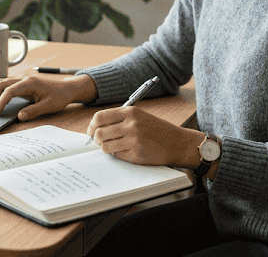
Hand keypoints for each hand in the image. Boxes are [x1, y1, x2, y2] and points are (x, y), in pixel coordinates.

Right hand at [0, 74, 95, 121]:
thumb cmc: (60, 97)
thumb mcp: (49, 106)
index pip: (9, 91)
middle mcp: (23, 79)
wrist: (67, 89)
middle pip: (1, 84)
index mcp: (30, 83)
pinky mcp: (21, 84)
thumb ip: (34, 111)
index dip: (0, 102)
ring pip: (0, 83)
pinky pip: (4, 85)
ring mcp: (21, 80)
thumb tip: (19, 117)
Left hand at [86, 106, 202, 166]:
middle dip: (96, 139)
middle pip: (99, 133)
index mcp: (130, 112)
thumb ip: (119, 119)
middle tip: (100, 141)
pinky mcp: (136, 154)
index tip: (90, 131)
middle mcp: (131, 125)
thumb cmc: (156, 129)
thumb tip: (95, 127)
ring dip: (106, 148)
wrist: (177, 142)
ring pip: (105, 146)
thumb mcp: (139, 116)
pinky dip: (117, 154)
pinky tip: (126, 151)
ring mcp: (134, 140)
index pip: (100, 117)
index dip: (91, 125)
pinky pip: (116, 156)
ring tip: (114, 146)